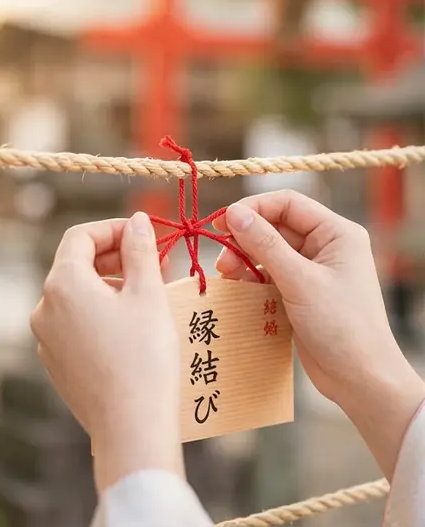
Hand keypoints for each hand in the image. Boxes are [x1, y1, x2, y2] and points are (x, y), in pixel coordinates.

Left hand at [32, 212, 183, 491]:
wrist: (130, 426)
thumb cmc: (143, 358)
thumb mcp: (148, 295)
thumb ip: (140, 251)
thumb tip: (137, 222)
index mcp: (62, 283)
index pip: (80, 236)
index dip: (113, 229)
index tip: (144, 234)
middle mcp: (43, 307)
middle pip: (74, 265)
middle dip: (112, 258)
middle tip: (152, 263)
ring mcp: (44, 337)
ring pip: (73, 296)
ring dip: (106, 286)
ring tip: (144, 296)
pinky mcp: (53, 362)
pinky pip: (72, 325)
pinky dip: (97, 315)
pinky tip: (128, 328)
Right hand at [213, 190, 424, 477]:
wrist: (360, 378)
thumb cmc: (341, 326)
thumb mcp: (300, 281)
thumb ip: (265, 245)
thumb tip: (233, 213)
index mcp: (336, 234)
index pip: (287, 204)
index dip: (253, 208)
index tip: (221, 224)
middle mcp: (326, 247)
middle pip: (274, 227)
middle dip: (244, 240)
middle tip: (222, 262)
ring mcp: (313, 270)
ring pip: (267, 252)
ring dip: (244, 261)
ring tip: (228, 278)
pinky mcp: (301, 293)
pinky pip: (268, 275)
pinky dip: (251, 280)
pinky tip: (239, 291)